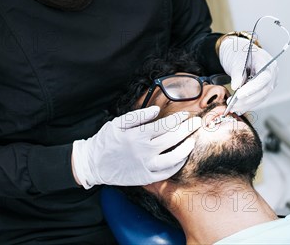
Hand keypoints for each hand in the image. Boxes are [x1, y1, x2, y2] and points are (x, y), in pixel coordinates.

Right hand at [72, 106, 201, 187]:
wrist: (92, 163)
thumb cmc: (105, 141)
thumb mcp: (117, 123)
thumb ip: (138, 116)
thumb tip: (156, 110)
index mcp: (137, 135)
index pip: (164, 125)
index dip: (177, 119)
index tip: (185, 115)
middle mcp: (143, 151)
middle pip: (172, 139)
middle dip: (187, 129)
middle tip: (196, 123)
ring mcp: (145, 166)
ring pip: (173, 158)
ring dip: (185, 149)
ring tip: (192, 141)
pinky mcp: (145, 178)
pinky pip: (166, 173)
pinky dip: (176, 165)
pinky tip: (181, 158)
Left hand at [218, 36, 277, 113]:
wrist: (240, 53)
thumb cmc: (240, 52)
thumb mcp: (236, 59)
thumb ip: (237, 72)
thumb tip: (235, 86)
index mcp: (268, 62)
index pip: (264, 78)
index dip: (253, 88)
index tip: (239, 95)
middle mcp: (272, 73)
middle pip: (264, 90)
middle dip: (247, 99)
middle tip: (232, 104)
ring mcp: (270, 82)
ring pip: (261, 98)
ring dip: (246, 104)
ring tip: (232, 107)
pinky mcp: (264, 89)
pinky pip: (258, 99)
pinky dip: (248, 104)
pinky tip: (238, 108)